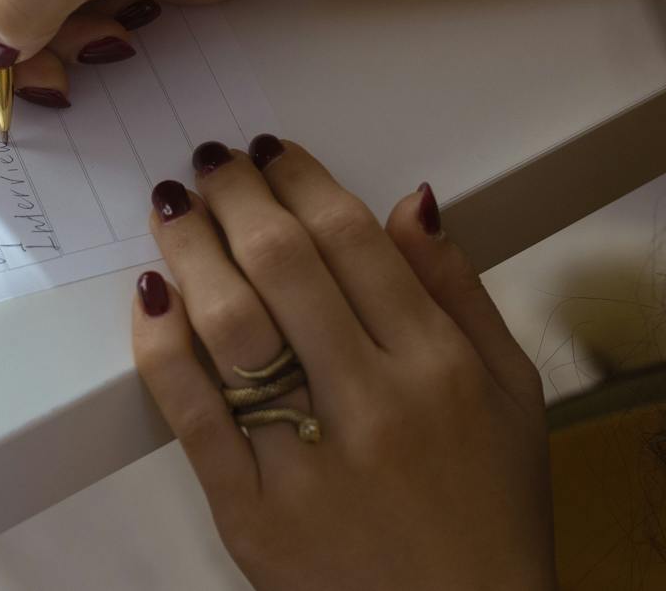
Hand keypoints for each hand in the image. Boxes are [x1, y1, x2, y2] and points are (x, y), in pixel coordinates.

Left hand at [131, 137, 553, 590]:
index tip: (271, 152)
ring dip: (192, 251)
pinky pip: (191, 416)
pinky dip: (161, 348)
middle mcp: (373, 404)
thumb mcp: (514, 393)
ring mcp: (306, 461)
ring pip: (232, 328)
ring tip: (174, 211)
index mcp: (439, 366)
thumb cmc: (491, 508)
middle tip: (210, 164)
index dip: (301, 180)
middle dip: (236, 196)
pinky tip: (151, 297)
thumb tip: (412, 199)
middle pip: (284, 265)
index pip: (353, 240)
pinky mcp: (250, 514)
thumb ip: (460, 291)